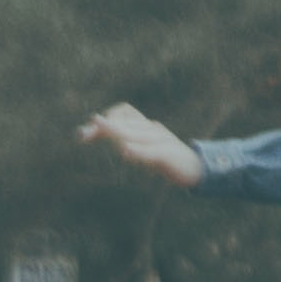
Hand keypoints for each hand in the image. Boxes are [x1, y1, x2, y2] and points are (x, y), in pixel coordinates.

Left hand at [78, 103, 201, 186]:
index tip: (83, 135)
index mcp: (146, 126)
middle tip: (82, 135)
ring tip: (99, 127)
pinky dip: (138, 151)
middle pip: (125, 123)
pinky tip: (125, 152)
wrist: (198, 169)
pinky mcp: (169, 155)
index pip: (123, 112)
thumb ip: (123, 140)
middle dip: (103, 128)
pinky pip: (152, 152)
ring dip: (115, 131)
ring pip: (136, 134)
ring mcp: (162, 140)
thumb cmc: (167, 159)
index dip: (104, 120)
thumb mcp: (144, 148)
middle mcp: (153, 128)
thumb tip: (94, 132)